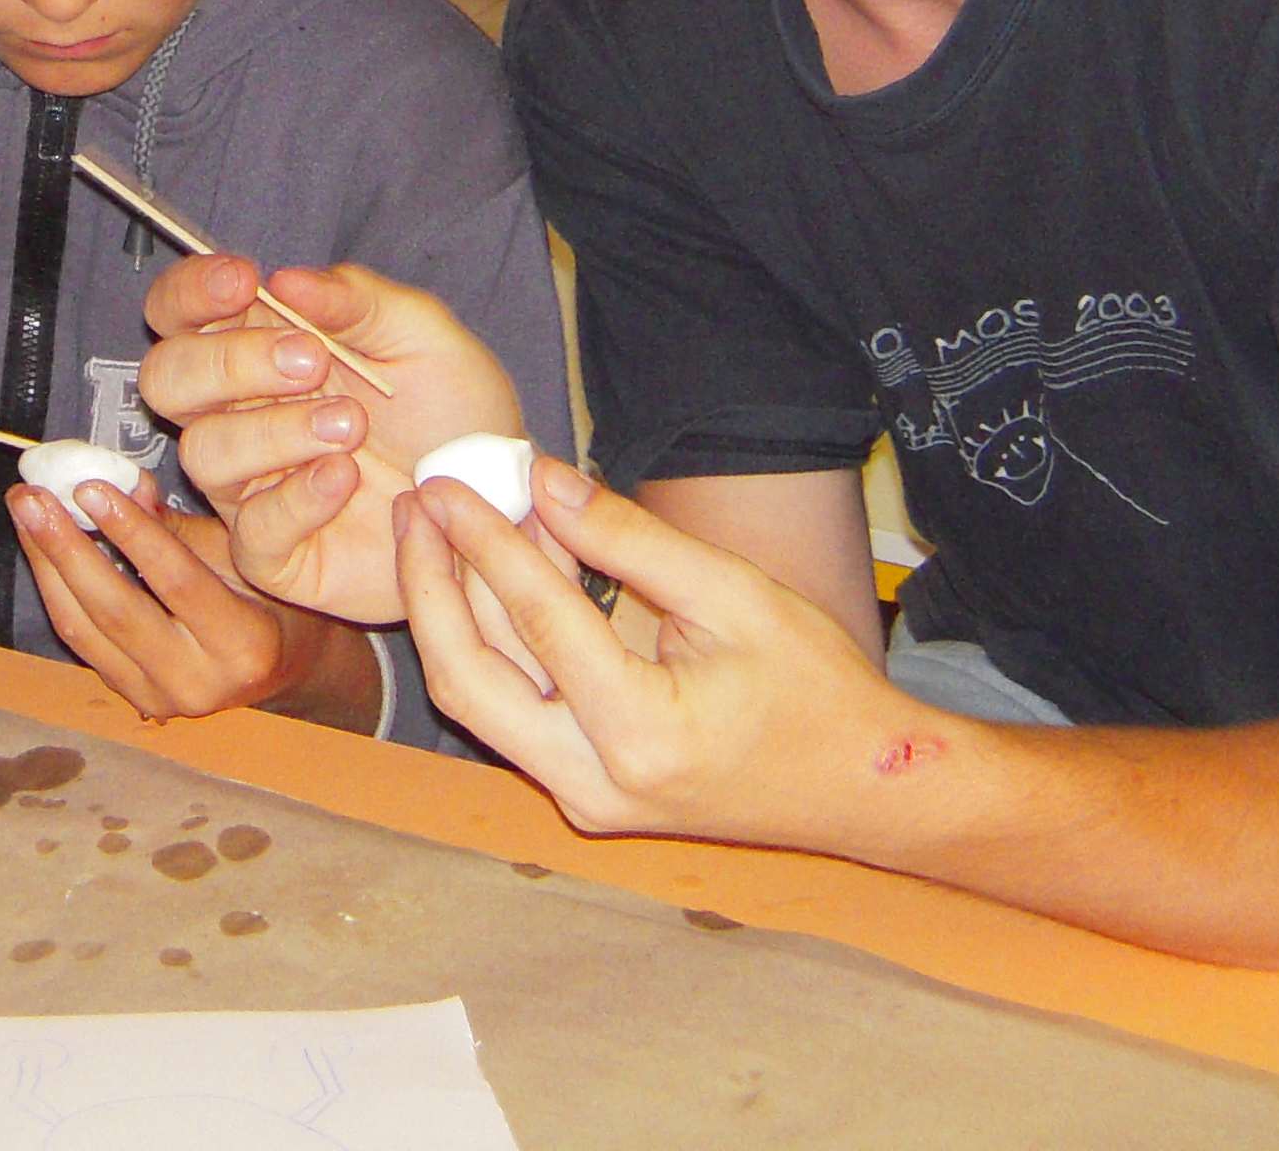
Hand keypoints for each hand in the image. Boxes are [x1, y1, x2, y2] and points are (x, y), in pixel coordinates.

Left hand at [9, 472, 382, 729]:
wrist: (283, 664)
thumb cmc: (270, 595)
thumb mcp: (242, 552)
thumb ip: (180, 526)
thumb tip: (122, 483)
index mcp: (243, 646)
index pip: (176, 582)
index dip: (131, 532)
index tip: (90, 487)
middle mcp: (199, 684)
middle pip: (116, 611)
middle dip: (65, 548)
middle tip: (32, 496)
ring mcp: (160, 700)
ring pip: (85, 630)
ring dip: (47, 566)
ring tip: (26, 512)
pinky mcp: (133, 699)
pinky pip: (82, 641)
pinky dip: (57, 590)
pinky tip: (41, 548)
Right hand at [134, 253, 526, 624]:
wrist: (494, 497)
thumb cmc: (452, 410)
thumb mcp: (420, 333)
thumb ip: (356, 299)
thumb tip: (283, 280)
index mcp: (256, 347)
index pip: (179, 311)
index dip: (191, 292)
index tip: (243, 281)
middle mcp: (237, 414)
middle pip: (166, 380)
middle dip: (230, 363)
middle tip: (310, 361)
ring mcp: (249, 487)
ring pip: (204, 453)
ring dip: (275, 431)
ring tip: (350, 425)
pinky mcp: (275, 553)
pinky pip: (252, 530)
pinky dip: (297, 497)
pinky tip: (345, 476)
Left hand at [398, 457, 921, 852]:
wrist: (864, 786)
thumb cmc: (816, 687)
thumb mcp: (733, 592)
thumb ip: (628, 540)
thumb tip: (542, 480)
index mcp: (641, 735)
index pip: (536, 622)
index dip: (485, 541)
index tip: (446, 484)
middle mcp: (596, 783)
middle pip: (469, 681)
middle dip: (430, 588)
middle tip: (414, 508)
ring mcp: (584, 798)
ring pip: (481, 700)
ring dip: (454, 611)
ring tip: (440, 527)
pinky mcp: (583, 792)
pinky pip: (514, 710)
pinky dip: (498, 639)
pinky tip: (498, 569)